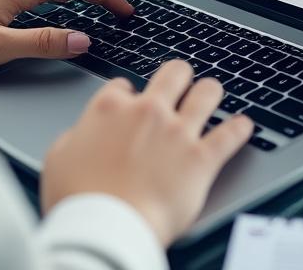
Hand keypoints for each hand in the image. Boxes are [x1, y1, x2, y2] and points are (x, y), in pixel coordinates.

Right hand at [41, 61, 254, 245]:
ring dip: (211, 92)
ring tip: (212, 95)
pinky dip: (240, 129)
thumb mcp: (58, 158)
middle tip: (180, 84)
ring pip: (207, 92)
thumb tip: (82, 134)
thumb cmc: (78, 200)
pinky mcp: (202, 158)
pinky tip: (244, 127)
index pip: (123, 85)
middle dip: (179, 76)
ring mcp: (177, 132)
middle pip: (173, 73)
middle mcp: (147, 111)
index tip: (131, 103)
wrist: (105, 229)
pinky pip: (231, 134)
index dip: (128, 94)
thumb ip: (76, 136)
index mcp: (109, 108)